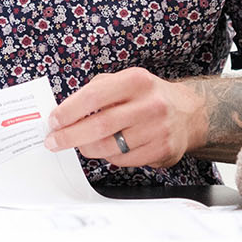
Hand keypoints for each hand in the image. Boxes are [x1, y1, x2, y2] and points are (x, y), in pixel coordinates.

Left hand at [43, 68, 202, 168]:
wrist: (187, 112)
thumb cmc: (147, 96)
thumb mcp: (125, 81)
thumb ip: (96, 91)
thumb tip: (63, 111)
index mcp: (136, 80)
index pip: (93, 96)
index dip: (68, 111)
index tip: (53, 121)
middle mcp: (150, 104)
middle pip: (99, 125)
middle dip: (70, 136)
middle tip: (54, 141)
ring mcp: (158, 129)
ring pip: (110, 147)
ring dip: (87, 148)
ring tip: (81, 145)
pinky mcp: (162, 149)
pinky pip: (123, 160)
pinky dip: (109, 157)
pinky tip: (108, 149)